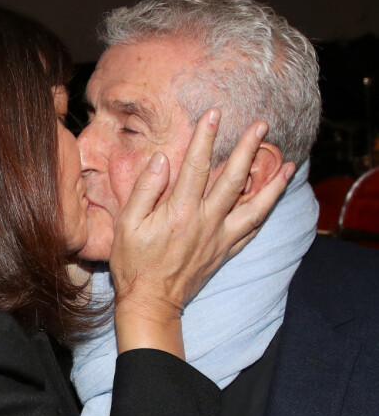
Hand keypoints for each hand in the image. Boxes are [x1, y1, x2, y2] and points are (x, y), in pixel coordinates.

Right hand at [110, 108, 294, 356]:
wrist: (151, 302)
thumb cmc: (134, 263)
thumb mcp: (127, 224)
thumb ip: (145, 190)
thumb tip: (162, 160)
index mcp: (180, 211)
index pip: (197, 166)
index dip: (206, 137)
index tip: (214, 114)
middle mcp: (206, 221)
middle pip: (234, 179)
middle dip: (248, 149)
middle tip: (261, 125)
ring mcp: (220, 238)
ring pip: (254, 206)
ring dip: (272, 183)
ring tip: (288, 164)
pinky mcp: (225, 251)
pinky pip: (252, 229)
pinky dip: (265, 212)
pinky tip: (272, 199)